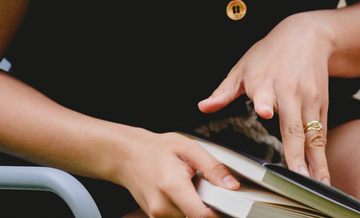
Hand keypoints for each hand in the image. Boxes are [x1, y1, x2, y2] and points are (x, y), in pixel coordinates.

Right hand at [114, 129, 238, 217]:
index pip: (201, 215)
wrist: (128, 156)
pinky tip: (182, 192)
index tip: (229, 205)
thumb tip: (231, 184)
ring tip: (189, 186)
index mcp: (172, 187)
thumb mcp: (190, 148)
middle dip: (207, 204)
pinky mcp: (155, 216)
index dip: (218, 212)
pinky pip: (179, 216)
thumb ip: (213, 167)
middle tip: (204, 186)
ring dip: (195, 206)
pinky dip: (185, 207)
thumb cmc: (156, 149)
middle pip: (196, 217)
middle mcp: (161, 206)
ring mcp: (156, 214)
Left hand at [198, 12, 335, 182]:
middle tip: (297, 175)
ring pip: (312, 134)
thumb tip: (203, 106)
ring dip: (315, 160)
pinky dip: (322, 154)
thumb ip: (224, 90)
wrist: (309, 34)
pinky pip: (321, 133)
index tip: (265, 112)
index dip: (265, 102)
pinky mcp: (322, 104)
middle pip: (294, 125)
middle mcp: (290, 91)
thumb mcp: (244, 66)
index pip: (265, 93)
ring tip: (315, 182)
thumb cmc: (272, 51)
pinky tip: (321, 173)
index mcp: (266, 81)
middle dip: (297, 151)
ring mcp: (309, 99)